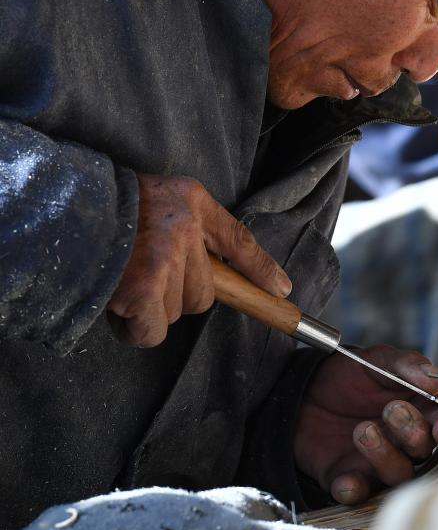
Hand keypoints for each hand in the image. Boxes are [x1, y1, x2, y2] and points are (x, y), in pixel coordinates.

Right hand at [107, 174, 291, 346]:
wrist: (64, 213)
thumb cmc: (109, 209)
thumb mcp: (162, 198)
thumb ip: (194, 227)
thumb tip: (226, 271)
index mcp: (192, 202)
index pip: (238, 240)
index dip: (261, 269)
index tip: (281, 291)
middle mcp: (185, 229)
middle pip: (205, 293)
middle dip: (177, 294)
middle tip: (145, 276)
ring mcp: (166, 260)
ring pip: (179, 312)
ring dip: (152, 310)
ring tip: (126, 282)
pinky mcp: (144, 289)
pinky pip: (153, 331)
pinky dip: (135, 328)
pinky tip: (118, 303)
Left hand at [294, 345, 437, 504]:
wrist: (306, 389)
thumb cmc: (353, 373)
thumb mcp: (379, 360)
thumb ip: (408, 366)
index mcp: (421, 412)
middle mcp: (406, 443)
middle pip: (424, 451)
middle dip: (413, 433)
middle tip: (392, 410)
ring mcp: (379, 464)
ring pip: (397, 474)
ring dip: (384, 456)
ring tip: (363, 430)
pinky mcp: (350, 478)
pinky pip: (358, 493)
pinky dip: (354, 489)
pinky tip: (346, 480)